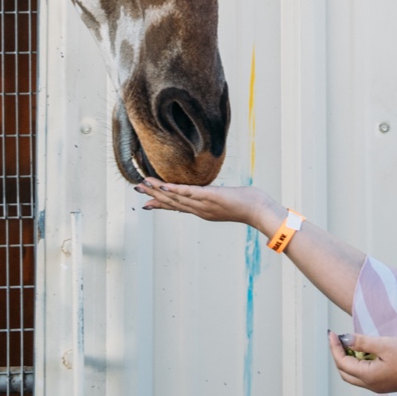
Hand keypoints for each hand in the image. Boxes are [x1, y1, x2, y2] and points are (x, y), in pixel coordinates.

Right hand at [133, 180, 281, 228]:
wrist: (260, 210)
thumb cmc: (247, 203)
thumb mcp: (226, 200)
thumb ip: (215, 197)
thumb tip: (211, 192)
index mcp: (202, 211)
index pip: (177, 207)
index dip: (160, 205)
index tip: (145, 204)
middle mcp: (200, 210)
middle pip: (172, 203)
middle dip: (153, 196)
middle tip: (137, 189)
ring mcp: (205, 204)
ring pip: (177, 198)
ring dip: (158, 191)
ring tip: (144, 184)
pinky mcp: (211, 197)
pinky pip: (189, 193)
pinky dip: (175, 190)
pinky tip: (163, 186)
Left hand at [327, 332, 396, 394]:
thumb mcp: (385, 345)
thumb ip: (362, 342)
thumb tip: (344, 339)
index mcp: (367, 376)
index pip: (342, 362)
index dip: (334, 346)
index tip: (331, 332)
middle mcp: (370, 385)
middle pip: (344, 372)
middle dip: (338, 354)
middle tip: (337, 338)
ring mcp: (377, 386)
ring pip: (353, 375)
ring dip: (348, 360)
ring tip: (350, 342)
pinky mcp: (385, 384)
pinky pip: (364, 375)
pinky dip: (358, 363)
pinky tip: (364, 351)